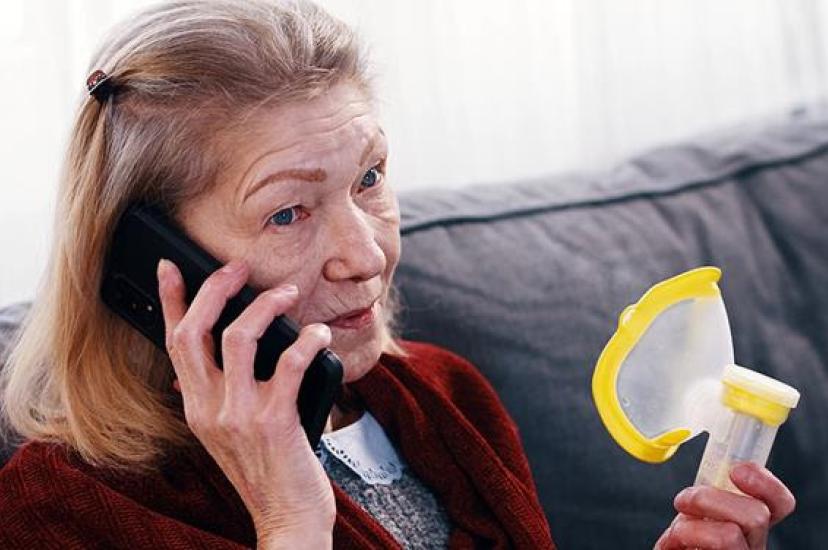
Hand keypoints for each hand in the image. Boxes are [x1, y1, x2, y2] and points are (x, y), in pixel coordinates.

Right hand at [157, 259, 334, 545]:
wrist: (286, 519)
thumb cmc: (266, 472)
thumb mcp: (227, 435)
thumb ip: (217, 399)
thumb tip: (210, 363)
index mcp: (196, 408)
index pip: (173, 343)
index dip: (171, 301)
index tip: (171, 268)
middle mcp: (208, 408)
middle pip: (195, 331)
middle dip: (214, 288)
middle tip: (238, 267)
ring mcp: (239, 415)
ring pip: (238, 337)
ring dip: (265, 306)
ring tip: (288, 293)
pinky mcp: (274, 420)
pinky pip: (288, 363)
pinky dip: (306, 340)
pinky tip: (318, 333)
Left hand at [654, 463, 795, 548]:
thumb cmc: (685, 540)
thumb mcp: (698, 510)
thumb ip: (711, 493)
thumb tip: (711, 457)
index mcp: (751, 527)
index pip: (779, 504)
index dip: (767, 485)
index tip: (737, 471)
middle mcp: (753, 545)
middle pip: (756, 515)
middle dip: (709, 498)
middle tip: (684, 501)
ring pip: (729, 537)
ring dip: (690, 526)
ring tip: (677, 532)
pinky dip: (676, 541)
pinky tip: (675, 545)